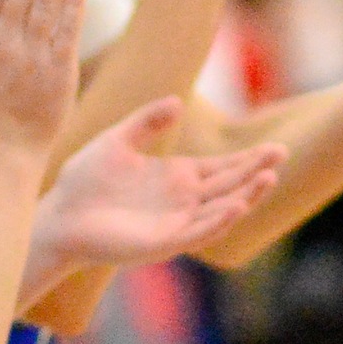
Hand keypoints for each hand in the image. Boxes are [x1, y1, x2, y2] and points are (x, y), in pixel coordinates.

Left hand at [38, 98, 284, 268]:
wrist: (60, 215)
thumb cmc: (85, 180)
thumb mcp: (117, 140)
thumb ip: (147, 122)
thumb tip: (179, 101)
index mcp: (176, 177)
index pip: (222, 168)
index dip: (248, 159)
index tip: (275, 147)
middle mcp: (183, 201)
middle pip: (230, 186)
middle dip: (256, 172)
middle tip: (281, 154)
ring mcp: (176, 222)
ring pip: (221, 210)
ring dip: (246, 196)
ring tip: (268, 178)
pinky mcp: (163, 242)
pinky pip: (198, 232)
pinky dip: (219, 221)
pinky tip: (235, 206)